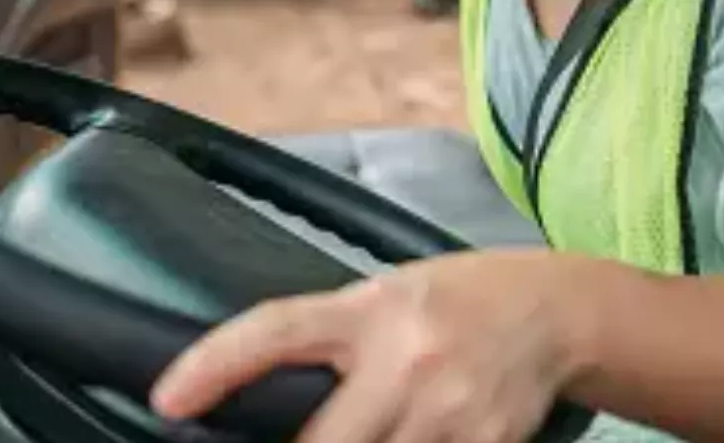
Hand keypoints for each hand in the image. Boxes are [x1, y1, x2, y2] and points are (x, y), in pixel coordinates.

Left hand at [150, 250, 591, 442]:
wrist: (554, 311)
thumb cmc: (457, 300)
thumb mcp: (385, 296)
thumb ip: (332, 341)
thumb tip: (264, 395)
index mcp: (369, 310)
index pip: (274, 332)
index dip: (214, 366)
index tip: (169, 399)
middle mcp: (405, 359)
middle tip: (296, 440)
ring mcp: (447, 411)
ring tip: (372, 432)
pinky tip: (412, 439)